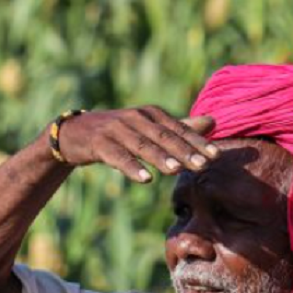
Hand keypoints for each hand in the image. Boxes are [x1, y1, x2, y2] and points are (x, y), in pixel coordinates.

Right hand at [54, 106, 218, 181]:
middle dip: (184, 151)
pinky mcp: (99, 143)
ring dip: (160, 157)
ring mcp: (116, 129)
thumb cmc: (121, 132)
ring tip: (176, 170)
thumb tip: (213, 122)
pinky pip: (117, 156)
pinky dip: (132, 167)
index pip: (179, 129)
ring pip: (142, 145)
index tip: (215, 156)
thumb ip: (180, 127)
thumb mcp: (151, 128)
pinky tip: (145, 179)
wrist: (77, 133)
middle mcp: (135, 118)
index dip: (197, 142)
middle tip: (203, 165)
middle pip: (163, 136)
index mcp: (151, 114)